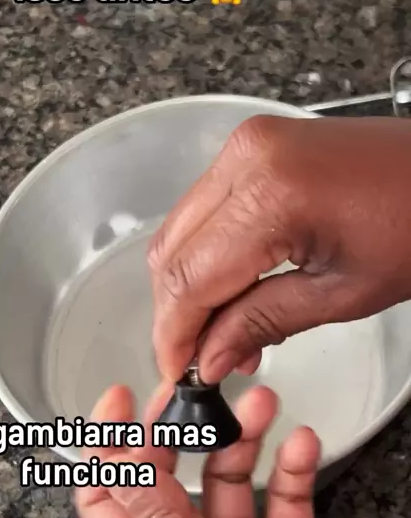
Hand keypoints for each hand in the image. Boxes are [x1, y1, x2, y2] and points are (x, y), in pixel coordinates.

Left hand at [75, 384, 400, 517]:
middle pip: (170, 476)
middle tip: (194, 390)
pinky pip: (287, 496)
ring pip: (231, 477)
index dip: (106, 450)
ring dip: (242, 437)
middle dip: (179, 429)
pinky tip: (301, 443)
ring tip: (259, 406)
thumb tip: (120, 464)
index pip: (109, 500)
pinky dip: (294, 464)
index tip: (118, 402)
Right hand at [148, 115, 410, 381]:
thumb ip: (263, 323)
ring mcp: (247, 145)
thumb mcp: (345, 294)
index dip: (173, 335)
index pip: (189, 278)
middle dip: (175, 313)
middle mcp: (246, 158)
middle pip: (171, 251)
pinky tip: (231, 288)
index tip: (177, 373)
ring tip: (221, 332)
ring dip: (189, 285)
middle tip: (196, 360)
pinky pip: (204, 206)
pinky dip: (207, 252)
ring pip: (180, 229)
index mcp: (272, 195)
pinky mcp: (254, 145)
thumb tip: (209, 357)